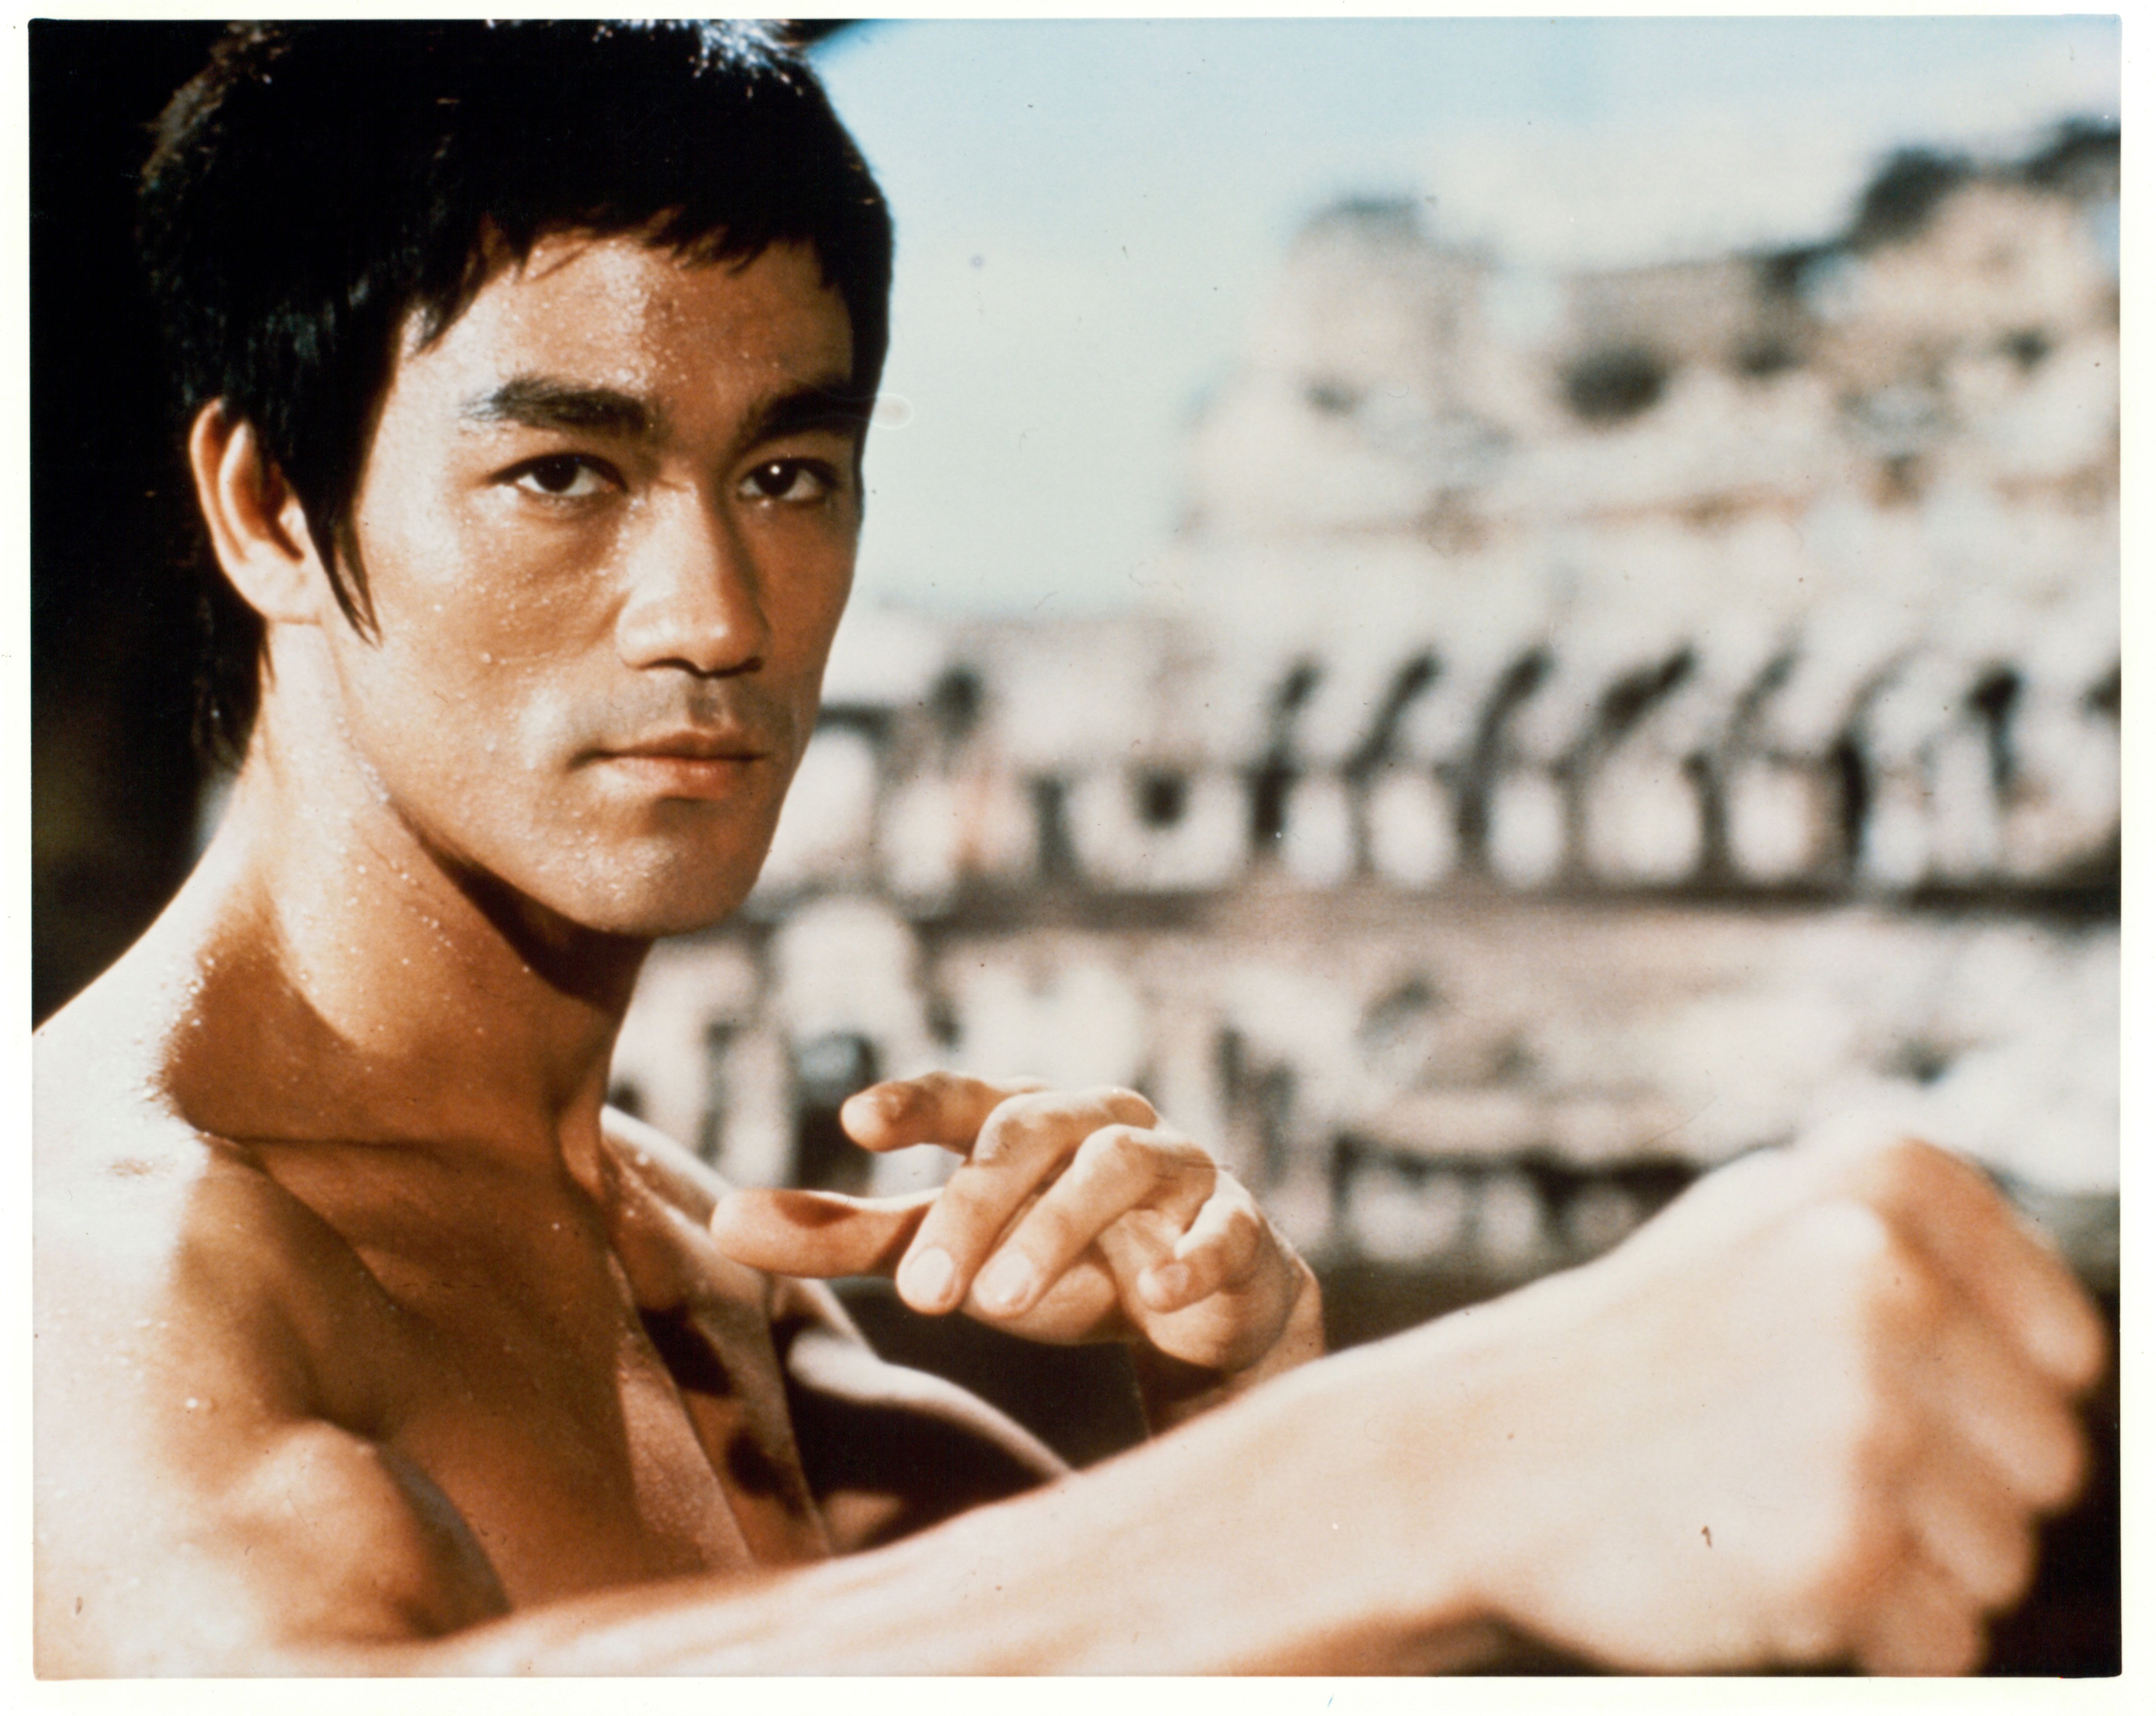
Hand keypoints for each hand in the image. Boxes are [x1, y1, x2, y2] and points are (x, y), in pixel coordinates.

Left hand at [709, 1073, 1319, 1389]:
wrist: (1202, 1306)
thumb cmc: (1060, 1258)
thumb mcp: (955, 1247)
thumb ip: (850, 1237)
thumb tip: (718, 1222)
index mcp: (1028, 1118)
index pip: (965, 1097)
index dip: (916, 1102)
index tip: (856, 1120)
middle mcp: (1100, 1124)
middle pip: (1030, 1135)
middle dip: (973, 1207)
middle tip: (921, 1291)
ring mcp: (1177, 1167)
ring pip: (1116, 1171)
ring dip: (1056, 1231)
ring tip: (1000, 1306)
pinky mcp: (1239, 1223)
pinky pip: (1225, 1225)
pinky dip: (1194, 1255)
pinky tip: (1158, 1295)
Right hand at [1361, 1126, 2107, 1673]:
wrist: (1481, 1454)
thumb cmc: (1648, 1348)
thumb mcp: (1772, 1227)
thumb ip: (1919, 1244)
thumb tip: (2083, 1342)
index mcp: (1884, 1175)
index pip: (2066, 1351)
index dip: (1976, 1400)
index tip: (1862, 1392)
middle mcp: (1880, 1274)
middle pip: (2051, 1461)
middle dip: (1949, 1490)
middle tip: (1801, 1461)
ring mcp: (1861, 1413)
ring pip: (2004, 1559)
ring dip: (1907, 1566)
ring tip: (1768, 1503)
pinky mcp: (1841, 1551)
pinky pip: (1946, 1647)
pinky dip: (1867, 1638)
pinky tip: (1755, 1566)